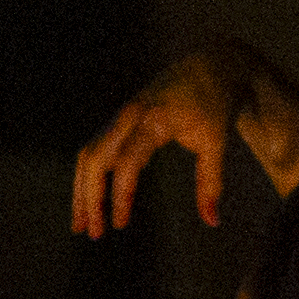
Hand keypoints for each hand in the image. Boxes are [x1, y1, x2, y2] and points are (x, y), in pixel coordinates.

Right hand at [70, 42, 298, 241]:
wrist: (211, 65)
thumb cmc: (215, 104)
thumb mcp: (217, 143)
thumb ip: (210, 183)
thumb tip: (212, 221)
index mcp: (153, 120)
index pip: (125, 164)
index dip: (119, 196)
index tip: (119, 225)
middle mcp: (128, 116)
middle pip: (94, 160)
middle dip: (89, 199)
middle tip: (92, 233)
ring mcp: (120, 116)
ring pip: (88, 156)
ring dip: (81, 190)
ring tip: (81, 223)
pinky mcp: (118, 119)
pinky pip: (94, 149)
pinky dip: (89, 176)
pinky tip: (91, 201)